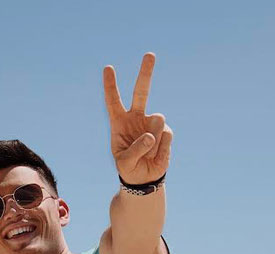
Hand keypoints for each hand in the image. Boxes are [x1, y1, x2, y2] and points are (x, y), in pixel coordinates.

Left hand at [103, 53, 172, 184]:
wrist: (144, 178)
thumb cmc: (129, 168)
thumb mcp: (124, 163)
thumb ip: (135, 150)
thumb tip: (151, 135)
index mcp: (119, 122)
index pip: (114, 101)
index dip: (111, 86)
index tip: (108, 68)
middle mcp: (136, 118)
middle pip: (141, 92)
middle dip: (145, 73)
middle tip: (150, 54)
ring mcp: (152, 123)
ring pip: (157, 121)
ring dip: (153, 142)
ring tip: (148, 155)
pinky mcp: (165, 131)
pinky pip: (166, 136)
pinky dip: (161, 149)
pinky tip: (156, 155)